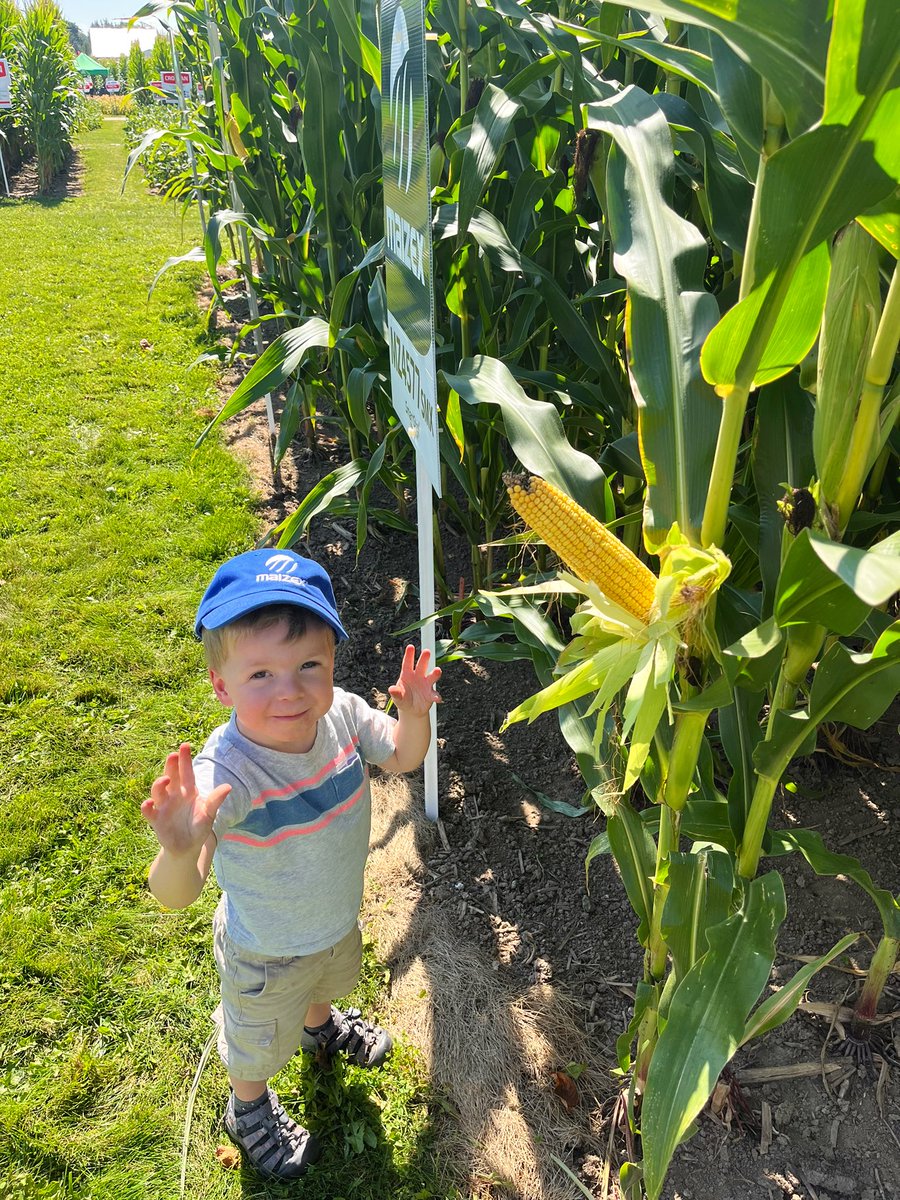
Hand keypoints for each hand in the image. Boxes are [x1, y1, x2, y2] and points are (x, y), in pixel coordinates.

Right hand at [141, 743, 230, 857]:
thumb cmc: (199, 827)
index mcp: (188, 791)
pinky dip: (147, 807)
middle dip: (171, 766)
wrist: (188, 847)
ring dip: (159, 784)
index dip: (185, 759)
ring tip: (165, 780)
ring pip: (158, 791)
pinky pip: (149, 812)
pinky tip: (148, 803)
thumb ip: (215, 800)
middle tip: (173, 755)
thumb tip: (228, 787)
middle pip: (171, 777)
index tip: (185, 745)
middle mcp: (174, 795)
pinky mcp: (156, 820)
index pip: (186, 773)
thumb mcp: (209, 814)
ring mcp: (164, 806)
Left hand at [388, 645, 441, 717]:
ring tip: (437, 670)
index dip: (409, 655)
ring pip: (431, 677)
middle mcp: (418, 676)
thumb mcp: (397, 697)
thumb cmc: (403, 699)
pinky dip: (436, 696)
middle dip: (424, 659)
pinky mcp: (431, 695)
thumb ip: (396, 693)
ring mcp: (426, 685)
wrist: (411, 710)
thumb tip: (391, 689)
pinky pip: (434, 694)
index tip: (410, 647)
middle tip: (427, 651)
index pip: (407, 663)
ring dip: (435, 673)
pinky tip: (437, 698)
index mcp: (407, 674)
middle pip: (422, 666)